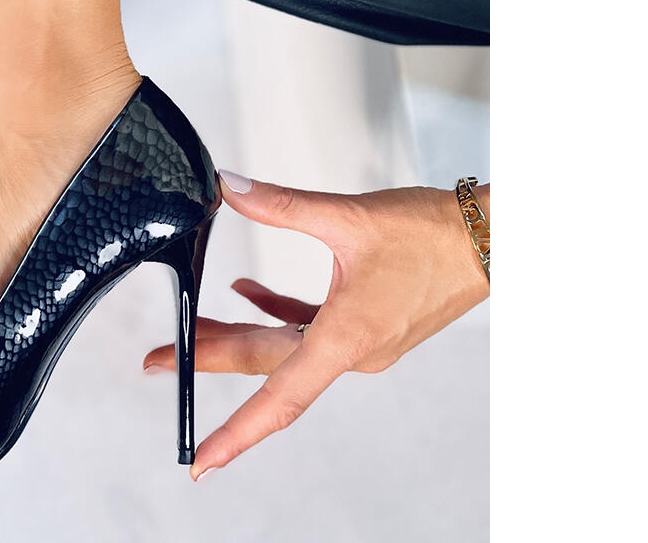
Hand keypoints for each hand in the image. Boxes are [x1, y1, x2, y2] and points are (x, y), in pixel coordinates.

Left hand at [142, 174, 489, 479]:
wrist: (491, 239)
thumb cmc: (431, 233)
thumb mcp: (348, 215)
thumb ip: (281, 204)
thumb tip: (229, 186)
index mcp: (345, 337)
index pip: (278, 396)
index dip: (234, 432)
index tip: (200, 460)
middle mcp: (352, 351)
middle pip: (267, 365)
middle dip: (209, 360)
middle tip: (156, 360)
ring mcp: (362, 343)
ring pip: (284, 348)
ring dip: (238, 335)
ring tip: (192, 325)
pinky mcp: (368, 325)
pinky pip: (309, 331)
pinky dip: (275, 314)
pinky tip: (247, 290)